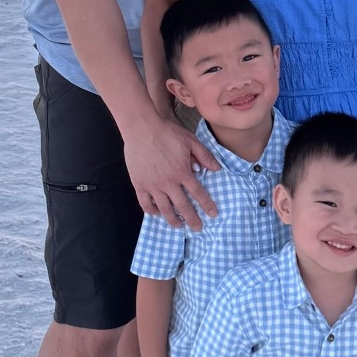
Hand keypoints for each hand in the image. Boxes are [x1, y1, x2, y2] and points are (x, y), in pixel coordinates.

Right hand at [122, 112, 220, 229]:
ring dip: (173, 219)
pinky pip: (146, 203)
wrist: (141, 128)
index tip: (213, 214)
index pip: (198, 193)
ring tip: (178, 225)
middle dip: (192, 219)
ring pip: (164, 209)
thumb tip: (217, 169)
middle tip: (198, 228)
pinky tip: (157, 213)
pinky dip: (152, 211)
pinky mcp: (139, 184)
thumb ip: (204, 156)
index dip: (207, 205)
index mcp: (182, 172)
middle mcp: (168, 182)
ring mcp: (153, 185)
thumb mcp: (190, 140)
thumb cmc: (166, 132)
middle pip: (183, 206)